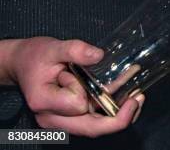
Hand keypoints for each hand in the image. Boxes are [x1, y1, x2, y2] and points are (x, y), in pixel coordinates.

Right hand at [6, 37, 143, 137]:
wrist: (24, 64)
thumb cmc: (36, 56)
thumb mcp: (53, 47)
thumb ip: (75, 50)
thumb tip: (99, 55)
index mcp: (44, 101)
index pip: (77, 104)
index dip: (87, 90)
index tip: (78, 72)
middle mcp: (53, 118)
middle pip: (91, 128)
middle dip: (118, 118)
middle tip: (138, 100)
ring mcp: (62, 121)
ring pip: (96, 128)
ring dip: (120, 115)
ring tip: (139, 97)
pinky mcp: (72, 118)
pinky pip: (95, 121)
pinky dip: (113, 111)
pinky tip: (129, 98)